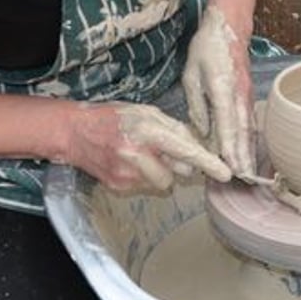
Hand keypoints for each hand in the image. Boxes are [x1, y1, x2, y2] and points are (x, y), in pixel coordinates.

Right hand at [64, 101, 230, 191]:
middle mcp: (138, 155)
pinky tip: (130, 163)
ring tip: (141, 155)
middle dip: (178, 164)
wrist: (74, 133)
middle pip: (178, 172)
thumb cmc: (113, 118)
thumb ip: (173, 128)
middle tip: (162, 150)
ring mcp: (127, 175)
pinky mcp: (120, 187)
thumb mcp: (146, 112)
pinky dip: (145, 176)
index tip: (225, 173)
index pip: (185, 150)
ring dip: (160, 171)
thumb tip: (196, 146)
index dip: (207, 163)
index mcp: (147, 131)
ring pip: (163, 182)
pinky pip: (147, 186)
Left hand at [182, 5, 255, 176]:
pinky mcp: (247, 95)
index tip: (230, 164)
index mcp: (222, 87)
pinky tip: (248, 153)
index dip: (229, 144)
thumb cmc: (206, 49)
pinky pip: (249, 121)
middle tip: (244, 179)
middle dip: (243, 155)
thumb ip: (196, 104)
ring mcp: (246, 95)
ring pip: (249, 128)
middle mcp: (239, 94)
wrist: (229, 28)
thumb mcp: (191, 74)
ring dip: (249, 151)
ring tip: (248, 173)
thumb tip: (202, 130)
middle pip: (243, 130)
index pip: (227, 120)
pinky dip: (249, 139)